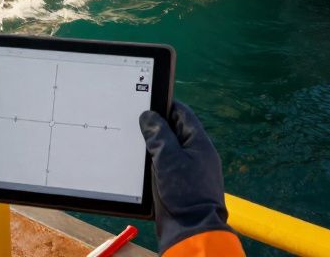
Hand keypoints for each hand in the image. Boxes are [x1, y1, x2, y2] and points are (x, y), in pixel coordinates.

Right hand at [139, 101, 231, 252]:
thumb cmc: (185, 193)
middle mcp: (194, 154)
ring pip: (166, 148)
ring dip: (151, 145)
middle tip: (132, 119)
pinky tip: (137, 161)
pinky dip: (152, 160)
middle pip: (173, 130)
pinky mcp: (177, 184)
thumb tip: (149, 117)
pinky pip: (163, 165)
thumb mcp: (169, 158)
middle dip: (154, 125)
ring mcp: (186, 169)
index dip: (164, 104)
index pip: (182, 114)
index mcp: (199, 143)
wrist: (191, 230)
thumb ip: (159, 135)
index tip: (146, 99)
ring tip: (131, 138)